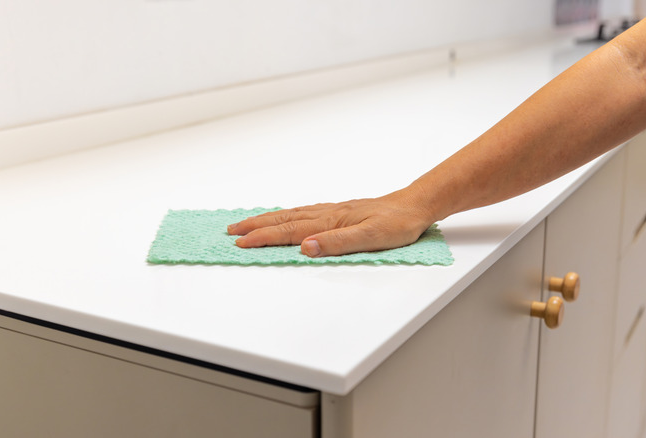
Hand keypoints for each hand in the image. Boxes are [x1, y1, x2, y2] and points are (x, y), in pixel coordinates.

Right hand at [227, 190, 435, 256]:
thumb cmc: (396, 224)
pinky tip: (282, 217)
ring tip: (247, 224)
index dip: (264, 238)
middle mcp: (326, 214)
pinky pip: (302, 212)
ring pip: (290, 214)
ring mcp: (331, 211)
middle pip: (283, 220)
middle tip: (232, 232)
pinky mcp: (337, 212)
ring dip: (266, 219)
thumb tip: (306, 248)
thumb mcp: (371, 238)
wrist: (413, 206)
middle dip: (255, 226)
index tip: (242, 243)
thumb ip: (338, 243)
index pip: (290, 231)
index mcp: (330, 221)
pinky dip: (284, 215)